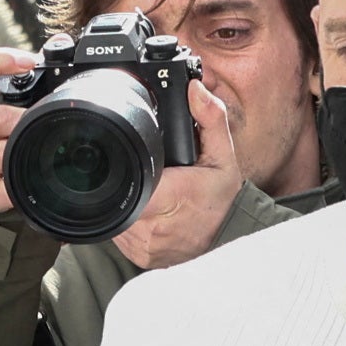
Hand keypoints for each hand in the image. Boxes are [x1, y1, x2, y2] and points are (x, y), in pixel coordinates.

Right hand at [0, 45, 39, 212]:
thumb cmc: (9, 143)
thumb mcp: (15, 110)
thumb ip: (34, 80)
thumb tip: (60, 44)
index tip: (29, 61)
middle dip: (25, 119)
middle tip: (48, 121)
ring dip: (24, 152)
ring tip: (41, 152)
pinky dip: (17, 187)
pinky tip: (30, 183)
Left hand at [109, 73, 251, 270]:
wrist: (231, 239)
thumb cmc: (224, 200)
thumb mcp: (224, 156)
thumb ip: (210, 119)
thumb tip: (194, 89)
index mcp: (169, 198)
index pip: (128, 180)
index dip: (126, 168)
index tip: (135, 161)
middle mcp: (153, 227)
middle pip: (117, 194)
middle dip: (127, 181)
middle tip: (147, 176)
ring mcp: (144, 245)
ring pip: (115, 213)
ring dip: (125, 200)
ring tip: (148, 193)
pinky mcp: (140, 257)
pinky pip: (120, 234)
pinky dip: (128, 219)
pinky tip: (147, 211)